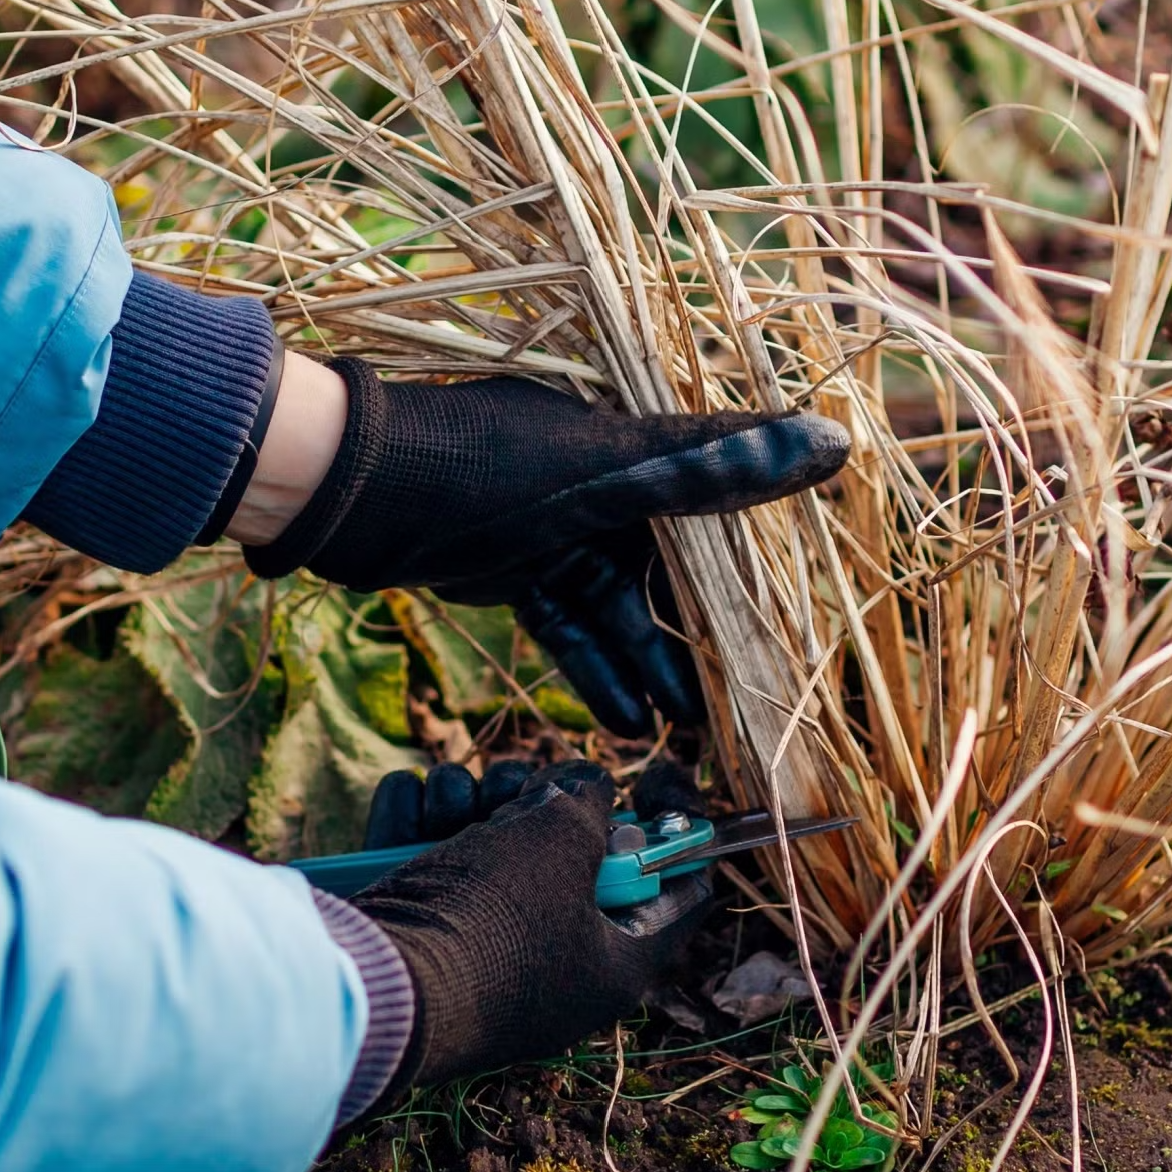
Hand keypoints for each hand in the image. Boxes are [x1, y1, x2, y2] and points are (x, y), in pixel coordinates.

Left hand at [242, 361, 849, 734]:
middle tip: (742, 709)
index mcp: (635, 438)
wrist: (340, 489)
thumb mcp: (608, 471)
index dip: (755, 574)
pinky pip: (568, 623)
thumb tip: (832, 443)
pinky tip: (623, 720)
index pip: (720, 506)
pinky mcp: (512, 567)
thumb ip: (716, 469)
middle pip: (675, 569)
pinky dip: (593, 667)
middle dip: (706, 641)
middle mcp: (605, 478)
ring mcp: (558, 524)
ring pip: (623, 607)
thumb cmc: (477, 465)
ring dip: (652, 668)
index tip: (790, 636)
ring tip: (688, 732)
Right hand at [352, 766, 709, 1088]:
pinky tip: (413, 815)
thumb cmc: (492, 918)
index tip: (656, 779)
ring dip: (473, 803)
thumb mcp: (564, 839)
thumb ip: (588, 803)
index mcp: (613, 966)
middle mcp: (551, 966)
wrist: (374, 983)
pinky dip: (415, 821)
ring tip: (457, 811)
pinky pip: (425, 850)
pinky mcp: (413, 931)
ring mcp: (476, 951)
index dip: (678, 831)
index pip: (678, 893)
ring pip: (490, 841)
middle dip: (543, 805)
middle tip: (525, 795)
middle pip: (571, 856)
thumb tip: (583, 793)